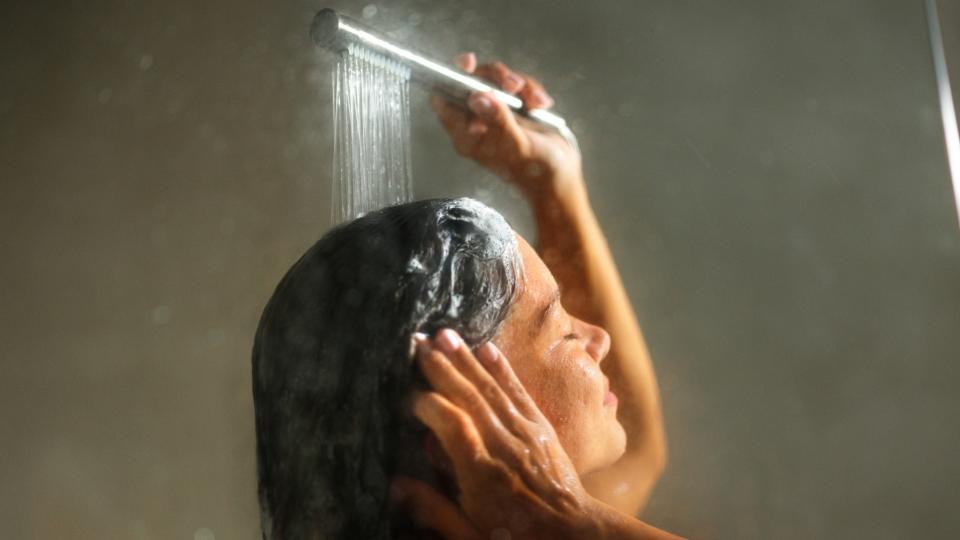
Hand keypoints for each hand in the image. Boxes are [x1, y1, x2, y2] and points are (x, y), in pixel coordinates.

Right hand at [393, 329, 598, 539]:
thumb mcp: (469, 535)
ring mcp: (525, 433)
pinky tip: (486, 348)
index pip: (452, 425)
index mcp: (482, 474)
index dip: (429, 405)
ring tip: (444, 334)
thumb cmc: (517, 536)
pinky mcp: (541, 427)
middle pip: (469, 397)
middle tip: (417, 341)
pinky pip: (520, 392)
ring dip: (466, 359)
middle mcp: (503, 445)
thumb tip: (395, 485)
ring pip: (491, 389)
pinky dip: (502, 369)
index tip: (407, 394)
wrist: (574, 534)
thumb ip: (434, 509)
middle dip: (442, 367)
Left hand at [430, 53, 584, 202]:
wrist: (560, 177)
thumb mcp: (516, 145)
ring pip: (497, 79)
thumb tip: (477, 96)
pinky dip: (531, 91)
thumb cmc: (535, 170)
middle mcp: (477, 122)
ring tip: (535, 102)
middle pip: (473, 81)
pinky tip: (542, 105)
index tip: (469, 64)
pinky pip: (518, 85)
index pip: (444, 100)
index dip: (449, 78)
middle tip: (514, 85)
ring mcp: (496, 113)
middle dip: (495, 77)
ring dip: (520, 84)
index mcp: (466, 135)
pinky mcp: (515, 108)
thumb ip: (498, 120)